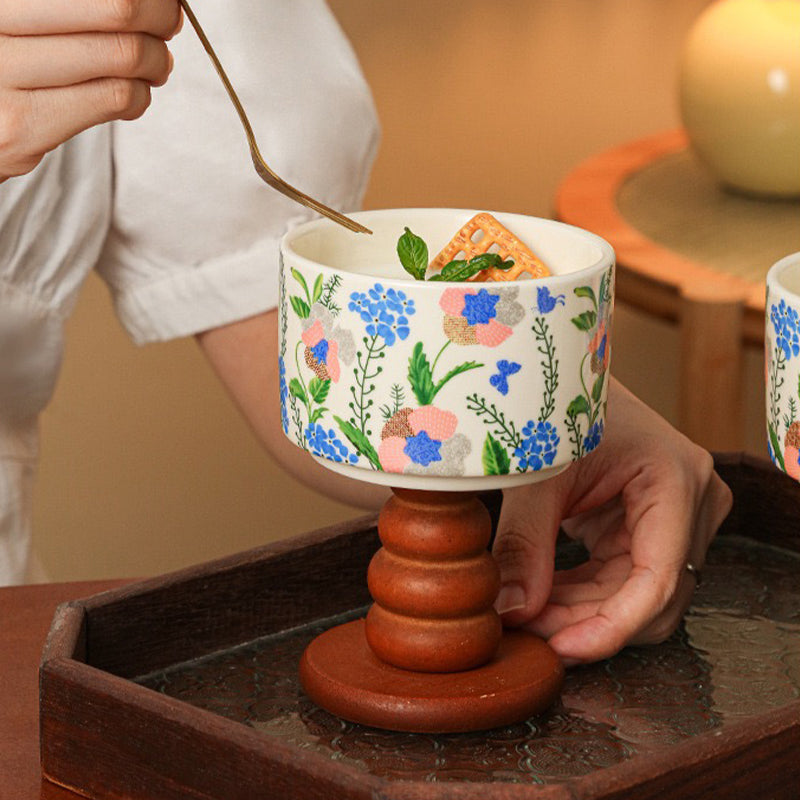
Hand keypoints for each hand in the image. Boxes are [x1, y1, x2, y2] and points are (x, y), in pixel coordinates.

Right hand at [0, 0, 180, 179]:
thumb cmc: (6, 62)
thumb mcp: (25, 15)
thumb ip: (77, 6)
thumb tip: (157, 2)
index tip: (162, 2)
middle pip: (119, 8)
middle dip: (160, 19)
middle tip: (165, 29)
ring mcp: (3, 70)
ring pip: (123, 55)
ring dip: (155, 62)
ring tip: (153, 67)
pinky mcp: (22, 123)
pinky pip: (113, 99)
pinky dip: (139, 96)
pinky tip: (131, 95)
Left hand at [492, 379, 732, 665]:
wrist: (564, 379)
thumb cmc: (555, 410)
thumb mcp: (538, 475)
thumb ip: (523, 543)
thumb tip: (511, 612)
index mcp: (675, 478)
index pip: (658, 578)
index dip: (610, 626)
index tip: (560, 648)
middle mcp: (692, 502)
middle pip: (651, 596)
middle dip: (586, 622)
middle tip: (525, 631)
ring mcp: (678, 515)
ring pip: (637, 596)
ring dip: (582, 613)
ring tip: (526, 616)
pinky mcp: (654, 525)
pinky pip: (624, 579)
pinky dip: (583, 595)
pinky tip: (542, 599)